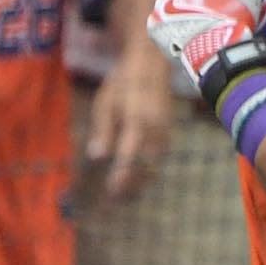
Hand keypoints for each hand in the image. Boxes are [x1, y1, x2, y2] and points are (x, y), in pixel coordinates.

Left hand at [84, 42, 174, 202]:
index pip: (129, 159)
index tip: (111, 192)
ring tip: (124, 193)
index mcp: (138, 122)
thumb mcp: (105, 103)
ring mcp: (165, 131)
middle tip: (115, 200)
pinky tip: (137, 175)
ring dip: (141, 180)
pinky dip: (148, 168)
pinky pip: (159, 156)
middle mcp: (155, 130)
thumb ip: (103, 130)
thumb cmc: (123, 83)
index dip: (121, 178)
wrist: (150, 64)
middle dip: (132, 186)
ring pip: (155, 164)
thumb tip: (97, 156)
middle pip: (145, 168)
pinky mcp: (168, 131)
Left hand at [145, 0, 263, 95]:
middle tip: (208, 13)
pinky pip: (162, 22)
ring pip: (172, 3)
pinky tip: (184, 36)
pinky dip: (171, 28)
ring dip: (181, 11)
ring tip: (197, 27)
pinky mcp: (153, 23)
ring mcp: (162, 1)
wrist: (216, 51)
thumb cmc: (236, 20)